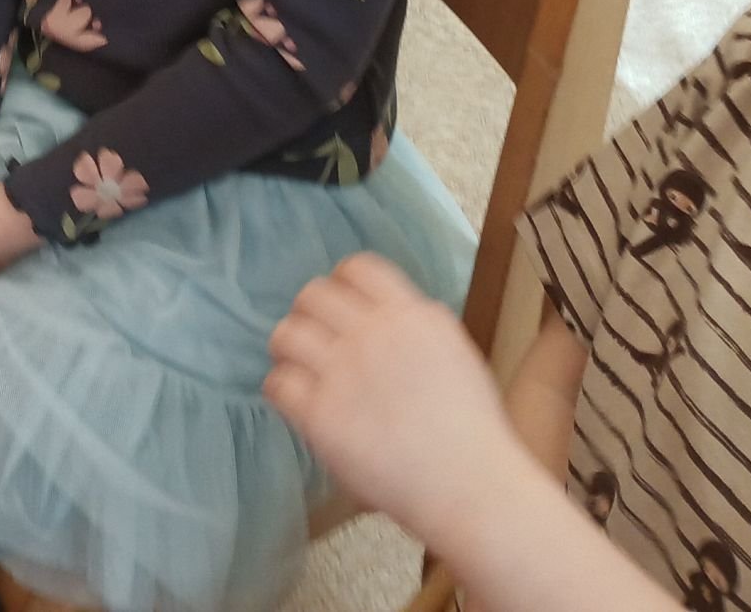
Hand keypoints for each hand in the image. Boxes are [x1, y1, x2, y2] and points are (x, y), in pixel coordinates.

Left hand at [265, 254, 520, 548]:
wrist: (468, 481)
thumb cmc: (472, 428)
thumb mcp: (456, 353)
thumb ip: (420, 328)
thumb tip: (395, 315)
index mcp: (410, 314)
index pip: (358, 268)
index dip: (341, 283)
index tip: (340, 305)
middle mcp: (372, 333)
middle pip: (312, 295)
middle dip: (308, 314)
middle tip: (315, 339)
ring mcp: (342, 372)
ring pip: (286, 334)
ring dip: (288, 349)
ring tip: (298, 367)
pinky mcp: (320, 414)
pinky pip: (278, 384)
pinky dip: (281, 389)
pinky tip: (295, 401)